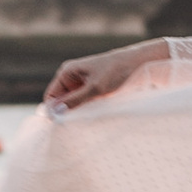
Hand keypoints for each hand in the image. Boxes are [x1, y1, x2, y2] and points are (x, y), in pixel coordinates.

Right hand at [44, 39, 162, 115]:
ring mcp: (83, 85)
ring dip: (78, 114)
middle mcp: (73, 78)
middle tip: (74, 128)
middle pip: (61, 102)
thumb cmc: (118, 71)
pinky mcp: (94, 91)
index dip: (53, 112)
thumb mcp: (96, 88)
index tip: (61, 126)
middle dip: (66, 114)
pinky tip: (93, 119)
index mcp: (68, 72)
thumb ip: (75, 101)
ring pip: (73, 105)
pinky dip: (87, 112)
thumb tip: (54, 113)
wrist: (141, 63)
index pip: (50, 97)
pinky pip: (84, 105)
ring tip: (86, 123)